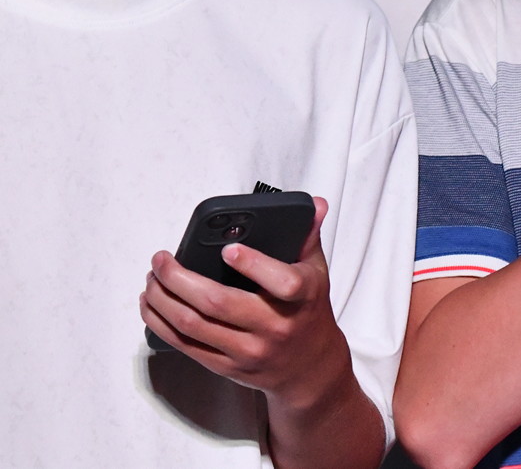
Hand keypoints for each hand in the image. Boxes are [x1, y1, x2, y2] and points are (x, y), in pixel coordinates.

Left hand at [141, 197, 352, 410]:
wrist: (309, 367)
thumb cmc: (308, 310)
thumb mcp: (317, 272)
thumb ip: (309, 236)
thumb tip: (314, 203)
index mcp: (302, 297)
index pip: (283, 283)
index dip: (254, 265)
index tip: (229, 249)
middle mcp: (276, 326)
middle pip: (218, 303)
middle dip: (179, 279)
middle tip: (160, 259)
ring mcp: (250, 350)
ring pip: (194, 325)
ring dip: (163, 300)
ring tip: (152, 279)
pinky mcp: (228, 367)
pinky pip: (186, 346)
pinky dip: (161, 324)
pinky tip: (151, 305)